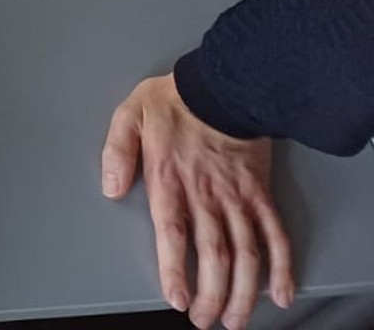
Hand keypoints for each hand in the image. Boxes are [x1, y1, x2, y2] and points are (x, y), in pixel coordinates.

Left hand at [102, 74, 293, 329]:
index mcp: (170, 179)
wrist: (223, 85)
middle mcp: (206, 194)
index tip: (177, 298)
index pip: (174, 233)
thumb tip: (111, 189)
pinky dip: (281, 266)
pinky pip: (274, 234)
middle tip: (205, 321)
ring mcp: (237, 197)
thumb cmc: (172, 101)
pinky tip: (279, 292)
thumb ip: (117, 153)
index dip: (176, 269)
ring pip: (245, 253)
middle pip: (212, 254)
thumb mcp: (128, 116)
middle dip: (210, 294)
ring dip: (243, 291)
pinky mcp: (260, 194)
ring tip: (235, 319)